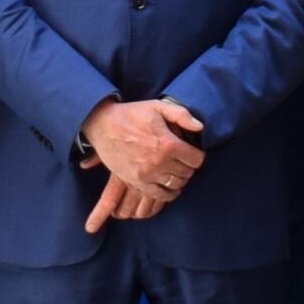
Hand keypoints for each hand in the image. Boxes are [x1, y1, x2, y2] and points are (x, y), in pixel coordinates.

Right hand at [79, 95, 206, 201]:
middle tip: (184, 161)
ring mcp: (147, 174)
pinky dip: (168, 193)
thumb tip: (200, 127)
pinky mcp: (136, 182)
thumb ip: (182, 115)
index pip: (196, 159)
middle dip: (189, 167)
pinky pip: (160, 195)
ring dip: (180, 179)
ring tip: (176, 171)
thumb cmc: (132, 114)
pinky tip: (169, 187)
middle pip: (187, 173)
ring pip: (176, 184)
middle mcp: (160, 162)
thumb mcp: (158, 107)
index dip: (198, 155)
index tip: (193, 153)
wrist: (103, 125)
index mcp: (168, 144)